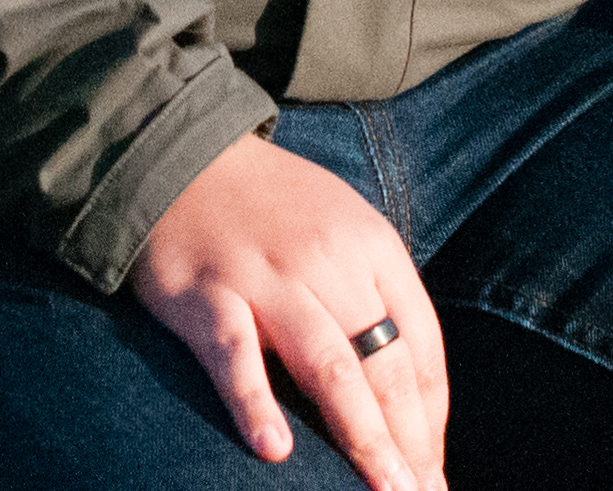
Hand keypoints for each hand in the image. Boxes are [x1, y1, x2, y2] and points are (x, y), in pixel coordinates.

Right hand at [132, 132, 449, 489]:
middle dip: (410, 444)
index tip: (433, 474)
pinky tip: (275, 451)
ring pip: (328, 366)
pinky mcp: (206, 296)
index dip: (432, 419)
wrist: (179, 153)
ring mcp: (267, 279)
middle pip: (384, 366)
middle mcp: (328, 261)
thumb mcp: (342, 231)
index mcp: (372, 246)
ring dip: (362, 438)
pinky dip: (255, 403)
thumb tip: (409, 397)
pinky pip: (234, 356)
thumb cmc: (271, 209)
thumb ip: (376, 298)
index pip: (421, 346)